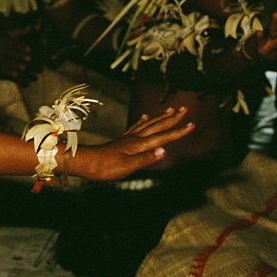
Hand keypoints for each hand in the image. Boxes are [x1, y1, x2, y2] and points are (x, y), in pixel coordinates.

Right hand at [0, 23, 33, 80]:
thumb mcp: (5, 33)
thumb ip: (18, 31)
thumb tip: (31, 27)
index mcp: (2, 40)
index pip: (14, 43)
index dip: (21, 46)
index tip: (29, 50)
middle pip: (11, 53)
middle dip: (20, 56)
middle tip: (29, 59)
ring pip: (7, 61)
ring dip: (16, 65)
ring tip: (24, 68)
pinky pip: (2, 68)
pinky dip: (9, 71)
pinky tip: (16, 74)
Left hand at [72, 107, 194, 181]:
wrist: (83, 162)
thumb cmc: (104, 167)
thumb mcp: (126, 167)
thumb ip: (145, 159)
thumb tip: (164, 151)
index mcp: (138, 145)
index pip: (163, 137)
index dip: (178, 132)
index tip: (192, 124)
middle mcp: (134, 139)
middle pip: (157, 126)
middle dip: (172, 119)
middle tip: (185, 109)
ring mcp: (127, 139)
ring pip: (147, 125)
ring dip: (160, 117)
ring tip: (170, 110)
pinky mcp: (120, 141)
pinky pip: (135, 128)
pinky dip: (142, 121)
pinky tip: (144, 117)